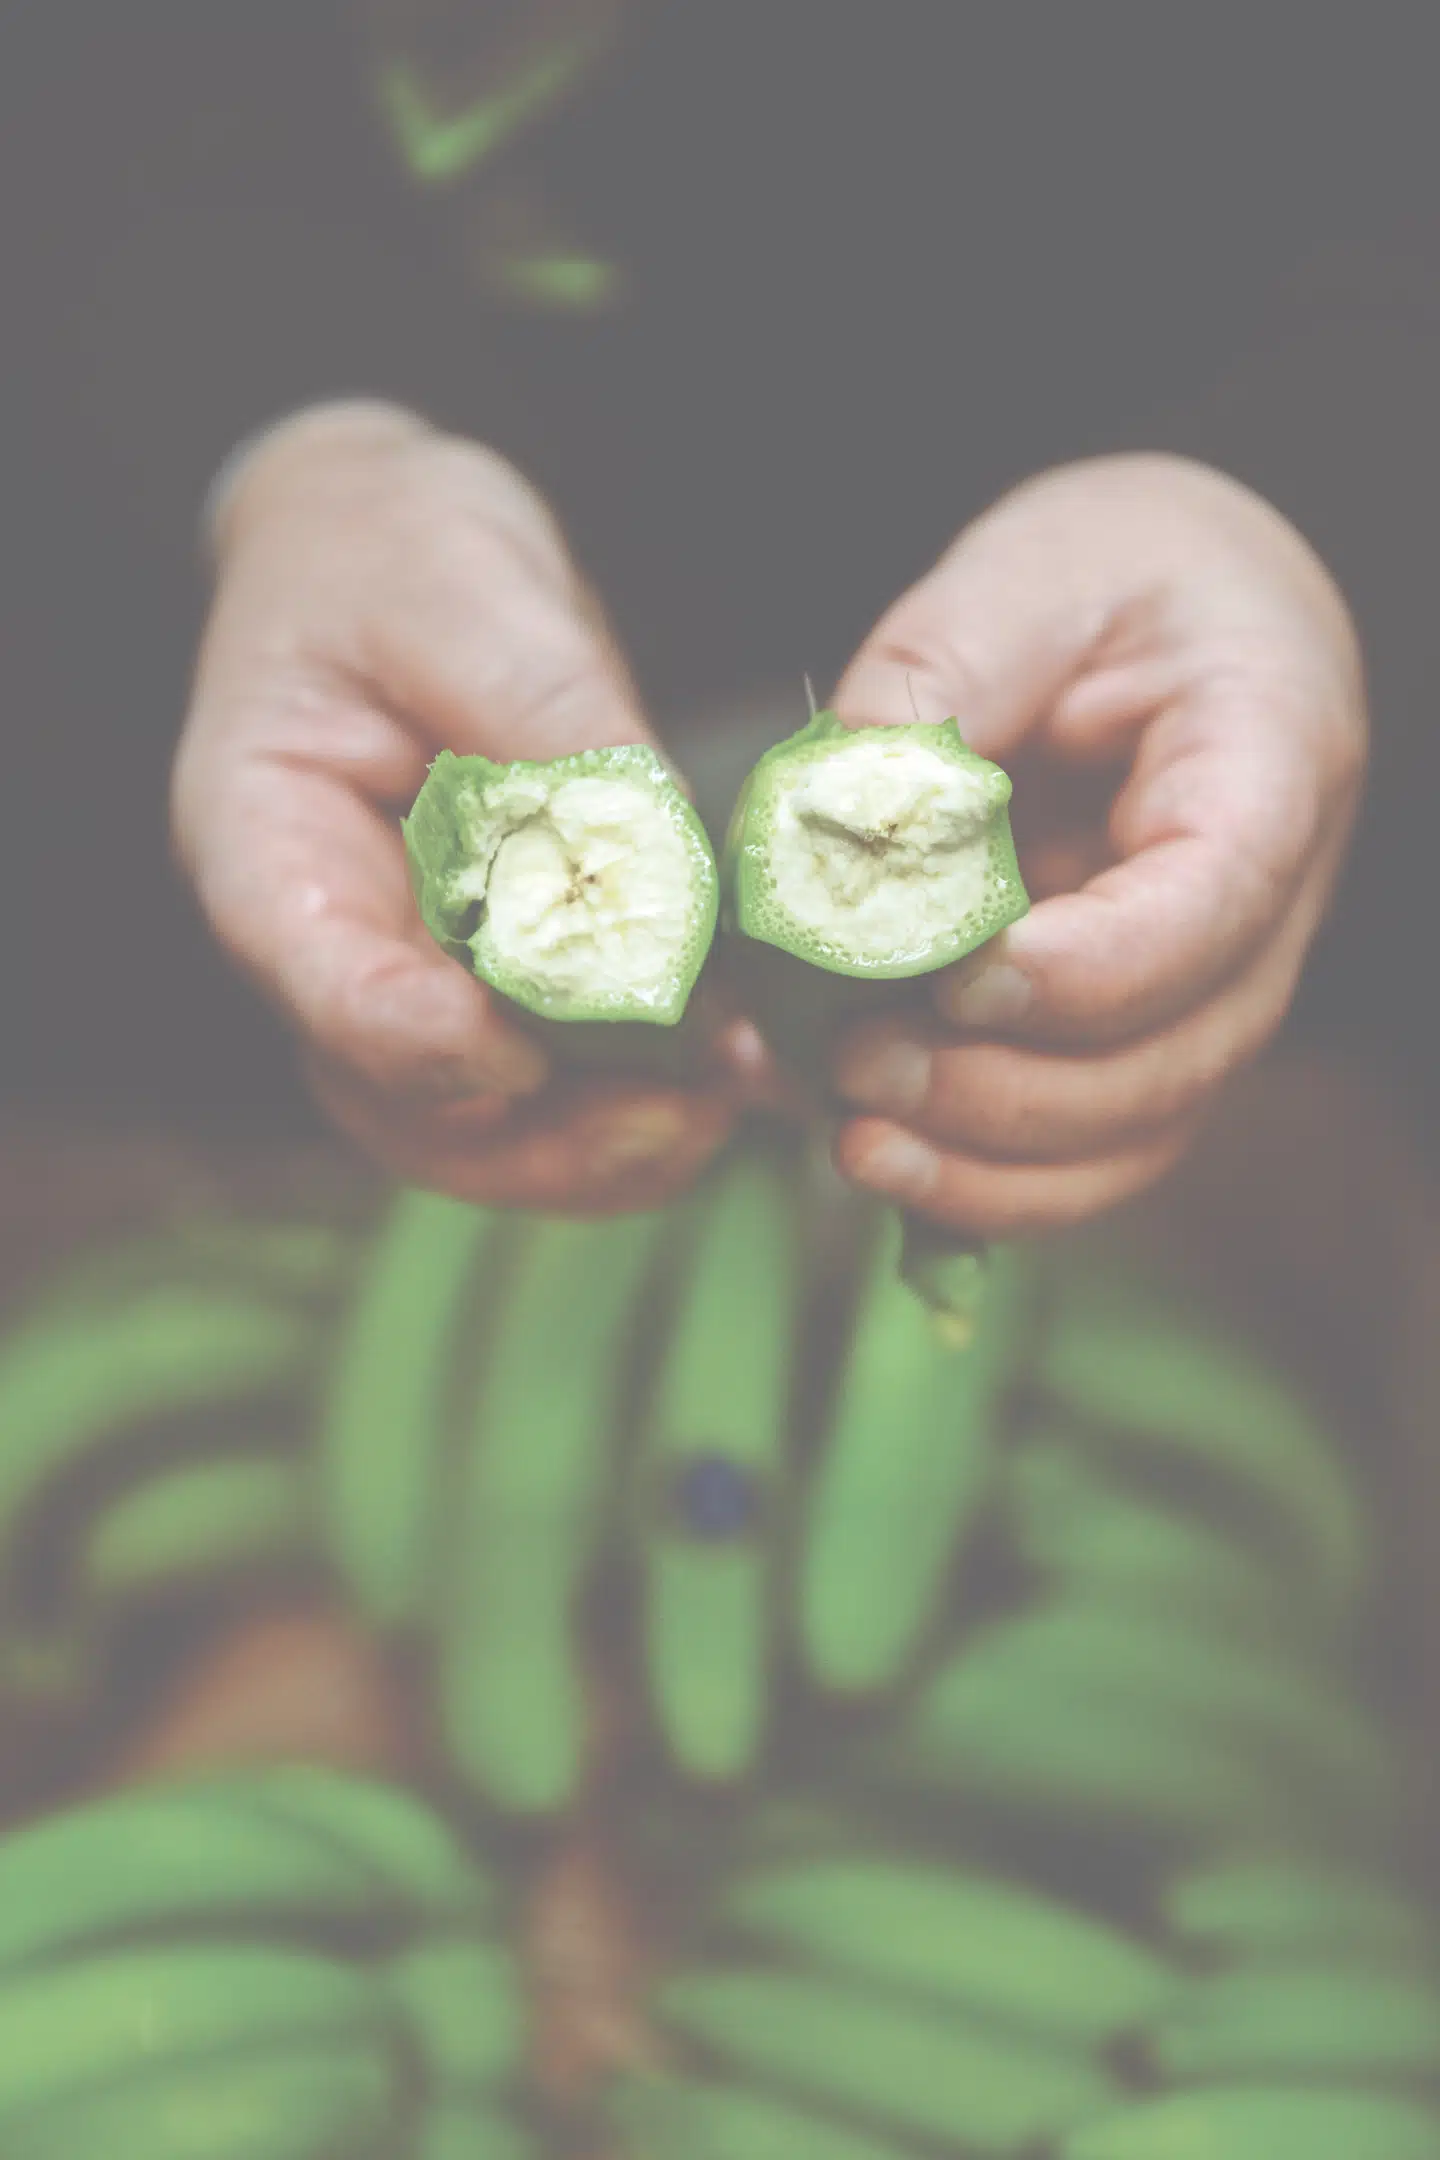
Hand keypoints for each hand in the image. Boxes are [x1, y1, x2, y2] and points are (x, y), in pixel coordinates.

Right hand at [173, 403, 735, 1210]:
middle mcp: (329, 946)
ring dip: (607, 1144)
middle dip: (543, 1140)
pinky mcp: (495, 983)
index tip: (532, 1055)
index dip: (425, 1044)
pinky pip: (552, 1085)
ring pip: (486, 1128)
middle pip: (407, 1108)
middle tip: (681, 1115)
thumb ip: (543, 720)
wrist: (393, 552)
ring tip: (728, 1098)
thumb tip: (652, 858)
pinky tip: (736, 1070)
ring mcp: (410, 978)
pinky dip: (641, 1098)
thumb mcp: (458, 591)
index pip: (324, 986)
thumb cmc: (390, 554)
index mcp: (268, 847)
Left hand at [826, 454, 1366, 1236]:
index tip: (956, 979)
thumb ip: (935, 680)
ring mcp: (1208, 988)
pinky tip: (871, 1156)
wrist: (1170, 609)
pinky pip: (1086, 1146)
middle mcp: (1267, 907)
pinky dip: (984, 1178)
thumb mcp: (1026, 574)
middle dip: (1008, 1093)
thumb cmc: (1114, 575)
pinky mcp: (1136, 1033)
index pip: (1212, 908)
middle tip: (856, 1060)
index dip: (1088, 972)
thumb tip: (825, 818)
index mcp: (1268, 768)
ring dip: (991, 1167)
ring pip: (1135, 1135)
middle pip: (1176, 1058)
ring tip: (852, 1137)